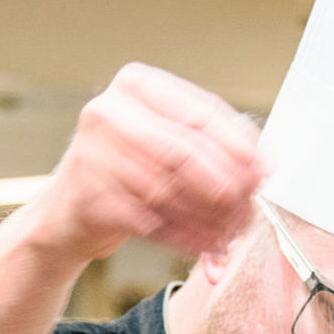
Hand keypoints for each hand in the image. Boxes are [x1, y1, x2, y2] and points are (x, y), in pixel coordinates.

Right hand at [30, 64, 262, 265]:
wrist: (68, 214)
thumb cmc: (125, 175)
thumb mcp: (164, 145)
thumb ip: (208, 145)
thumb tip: (262, 163)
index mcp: (137, 86)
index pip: (200, 111)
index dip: (238, 146)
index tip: (264, 172)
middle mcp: (110, 111)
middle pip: (186, 150)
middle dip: (226, 187)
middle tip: (249, 211)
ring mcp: (94, 152)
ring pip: (170, 189)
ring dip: (207, 218)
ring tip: (230, 236)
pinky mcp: (89, 196)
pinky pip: (150, 221)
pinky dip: (184, 238)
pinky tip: (205, 248)